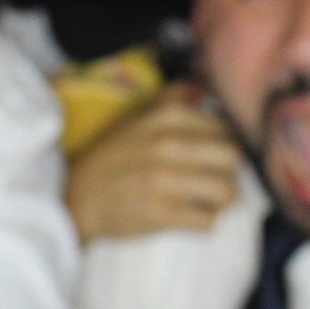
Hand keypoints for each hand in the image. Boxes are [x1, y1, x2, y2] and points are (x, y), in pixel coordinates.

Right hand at [65, 82, 241, 242]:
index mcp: (168, 116)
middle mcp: (168, 143)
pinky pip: (208, 221)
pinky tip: (192, 216)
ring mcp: (164, 179)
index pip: (226, 128)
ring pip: (227, 190)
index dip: (225, 143)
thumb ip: (174, 99)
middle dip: (230, 170)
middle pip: (234, 157)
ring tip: (208, 199)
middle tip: (215, 177)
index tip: (212, 156)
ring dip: (222, 199)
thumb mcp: (139, 117)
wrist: (76, 195)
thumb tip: (206, 87)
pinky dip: (205, 221)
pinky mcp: (161, 213)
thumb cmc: (114, 156)